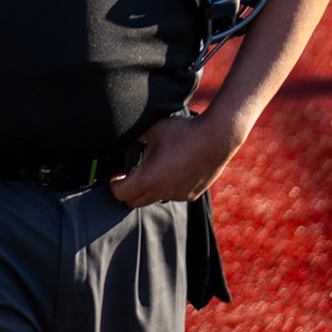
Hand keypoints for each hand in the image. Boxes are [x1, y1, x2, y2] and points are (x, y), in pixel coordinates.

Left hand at [108, 110, 242, 207]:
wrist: (217, 137)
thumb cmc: (183, 131)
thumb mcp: (152, 130)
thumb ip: (133, 138)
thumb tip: (120, 139)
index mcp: (149, 178)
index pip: (120, 194)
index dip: (114, 185)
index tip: (115, 175)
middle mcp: (162, 192)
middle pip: (134, 202)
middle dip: (128, 190)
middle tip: (128, 174)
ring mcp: (178, 195)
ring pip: (154, 198)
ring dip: (149, 188)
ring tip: (155, 167)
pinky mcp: (192, 195)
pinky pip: (173, 195)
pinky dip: (167, 187)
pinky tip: (174, 169)